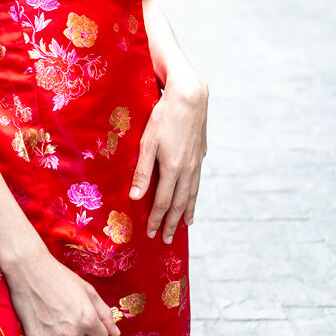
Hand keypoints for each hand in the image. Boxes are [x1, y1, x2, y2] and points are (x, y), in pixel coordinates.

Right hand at [4, 247, 120, 335]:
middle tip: (71, 316)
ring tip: (57, 316)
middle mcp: (72, 333)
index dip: (97, 330)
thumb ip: (104, 313)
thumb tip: (116, 333)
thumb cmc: (60, 277)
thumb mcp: (88, 291)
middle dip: (82, 335)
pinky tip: (46, 319)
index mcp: (88, 320)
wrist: (29, 271)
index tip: (88, 320)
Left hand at [129, 68, 207, 242]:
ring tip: (185, 225)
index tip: (151, 233)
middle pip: (179, 203)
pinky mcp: (200, 153)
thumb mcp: (147, 142)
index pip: (162, 202)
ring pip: (192, 193)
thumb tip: (135, 197)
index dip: (157, 219)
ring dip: (186, 211)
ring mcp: (196, 162)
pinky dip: (195, 194)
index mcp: (172, 169)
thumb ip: (142, 171)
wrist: (190, 96)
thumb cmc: (163, 116)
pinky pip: (197, 181)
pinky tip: (193, 196)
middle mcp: (187, 169)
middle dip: (172, 222)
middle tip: (168, 239)